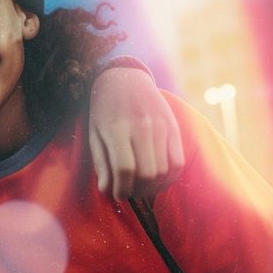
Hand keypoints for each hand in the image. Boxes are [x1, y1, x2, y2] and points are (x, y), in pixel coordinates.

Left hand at [88, 66, 183, 200]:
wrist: (124, 78)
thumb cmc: (104, 109)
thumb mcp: (94, 133)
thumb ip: (101, 162)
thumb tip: (106, 191)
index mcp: (118, 129)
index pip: (125, 169)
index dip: (122, 189)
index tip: (118, 195)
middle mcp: (142, 128)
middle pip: (147, 173)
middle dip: (137, 190)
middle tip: (129, 191)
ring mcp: (161, 127)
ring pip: (164, 170)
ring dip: (153, 186)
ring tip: (141, 186)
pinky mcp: (174, 127)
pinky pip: (178, 162)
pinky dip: (170, 177)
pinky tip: (158, 179)